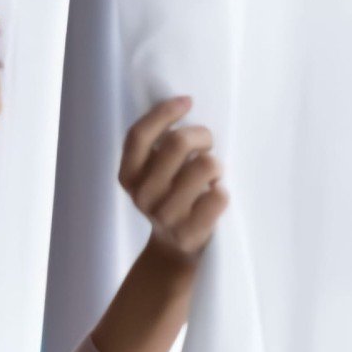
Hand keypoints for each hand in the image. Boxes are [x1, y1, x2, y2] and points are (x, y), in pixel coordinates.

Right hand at [118, 96, 228, 264]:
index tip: (187, 101)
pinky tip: (215, 195)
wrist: (175, 249)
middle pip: (177, 143)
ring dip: (214, 164)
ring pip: (205, 166)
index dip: (164, 112)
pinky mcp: (189, 232)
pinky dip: (223, 191)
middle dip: (201, 135)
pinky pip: (219, 196)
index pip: (139, 135)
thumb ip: (159, 147)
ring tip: (211, 174)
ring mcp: (165, 216)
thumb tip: (186, 107)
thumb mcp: (153, 173)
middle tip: (207, 144)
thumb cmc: (171, 197)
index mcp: (128, 176)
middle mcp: (142, 196)